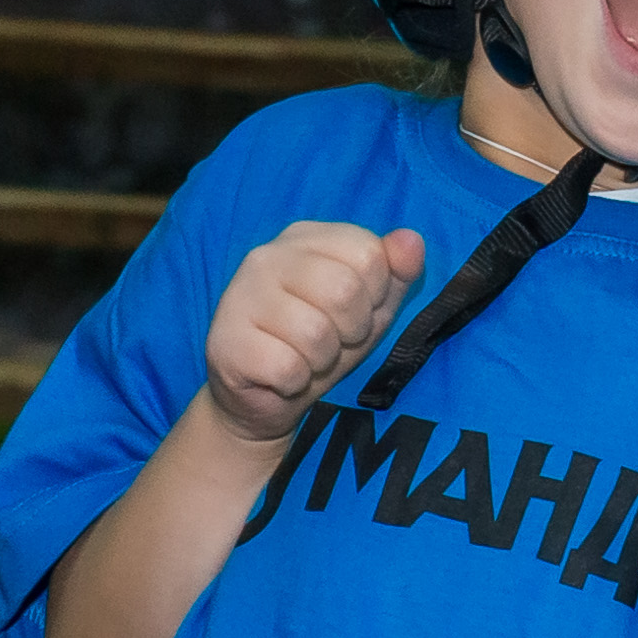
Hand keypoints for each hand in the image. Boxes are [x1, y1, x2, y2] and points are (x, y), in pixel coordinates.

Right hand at [206, 220, 424, 442]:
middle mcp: (267, 256)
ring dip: (322, 360)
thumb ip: (396, 273)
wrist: (268, 399)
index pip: (368, 254)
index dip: (374, 296)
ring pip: (316, 333)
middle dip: (351, 331)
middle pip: (344, 290)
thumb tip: (412, 240)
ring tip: (306, 359)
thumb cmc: (324, 345)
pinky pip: (287, 367)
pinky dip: (295, 382)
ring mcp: (240, 296)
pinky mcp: (225, 341)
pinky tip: (280, 376)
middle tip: (332, 341)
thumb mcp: (370, 308)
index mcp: (305, 238)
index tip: (355, 313)